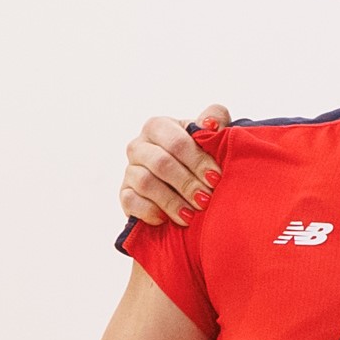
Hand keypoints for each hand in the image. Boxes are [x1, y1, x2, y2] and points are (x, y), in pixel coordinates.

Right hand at [118, 105, 232, 225]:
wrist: (184, 185)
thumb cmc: (198, 155)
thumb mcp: (209, 135)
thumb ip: (215, 119)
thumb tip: (210, 124)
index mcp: (158, 127)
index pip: (176, 141)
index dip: (197, 160)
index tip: (215, 178)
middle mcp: (139, 146)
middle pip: (161, 163)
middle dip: (186, 183)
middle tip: (205, 200)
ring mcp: (129, 170)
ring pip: (146, 183)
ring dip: (171, 201)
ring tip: (191, 215)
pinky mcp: (125, 194)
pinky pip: (131, 202)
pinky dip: (150, 211)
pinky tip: (166, 219)